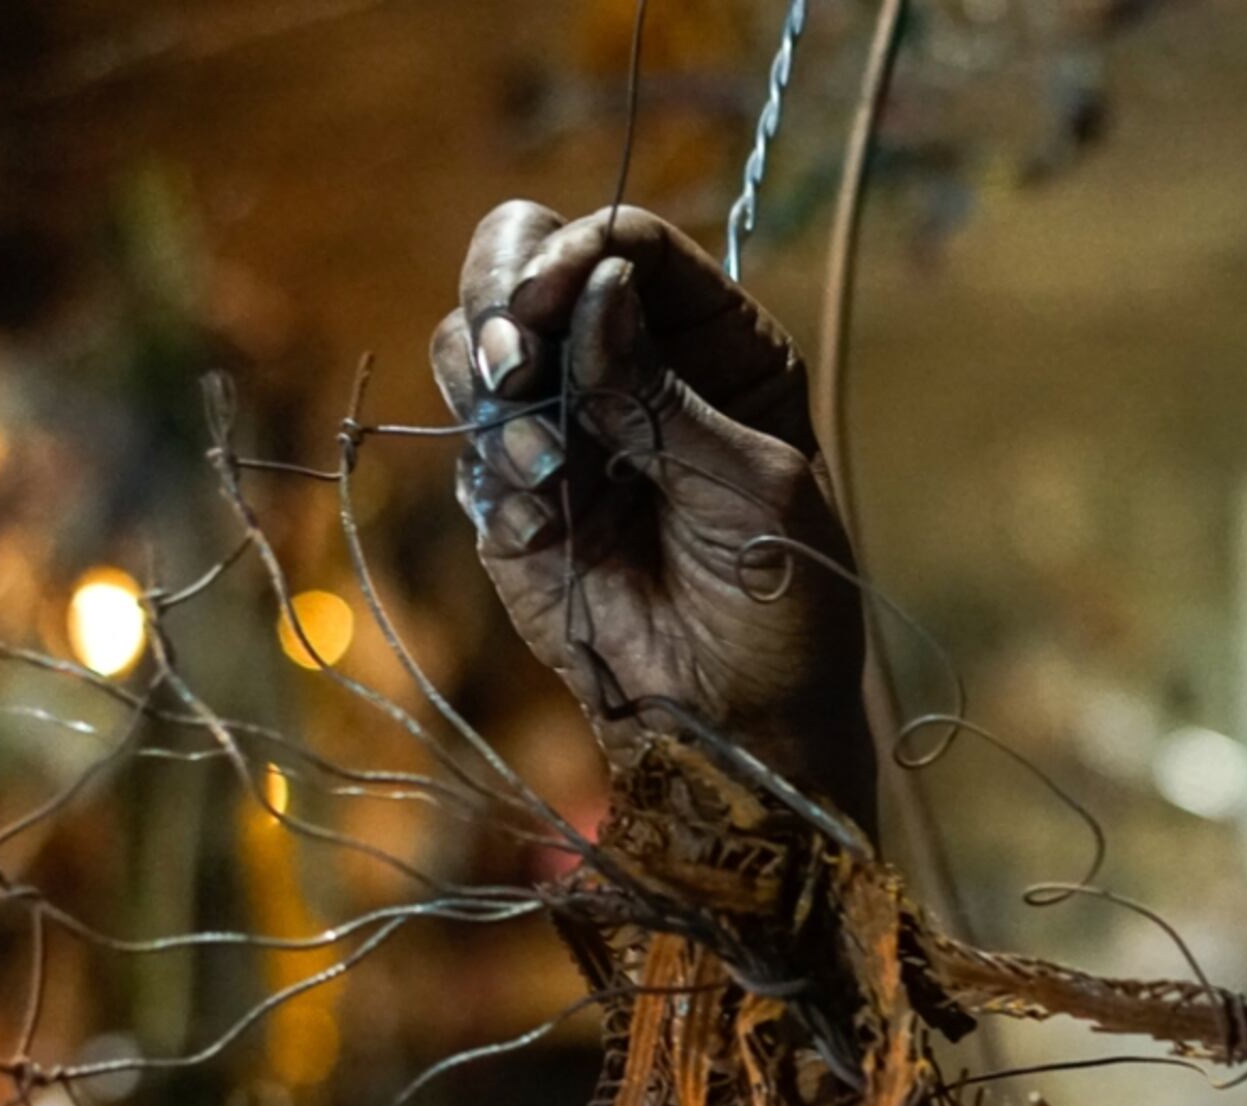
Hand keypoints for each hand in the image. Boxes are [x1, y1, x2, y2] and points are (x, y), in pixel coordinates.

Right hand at [431, 202, 874, 824]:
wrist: (731, 720)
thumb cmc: (780, 602)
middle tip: (514, 360)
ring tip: (546, 470)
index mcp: (715, 342)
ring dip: (493, 390)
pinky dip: (492, 473)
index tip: (551, 300)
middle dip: (504, 296)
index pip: (628, 244)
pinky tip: (542, 526)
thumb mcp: (752, 488)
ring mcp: (563, 421)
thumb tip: (595, 291)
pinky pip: (465, 441)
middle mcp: (630, 361)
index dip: (577, 251)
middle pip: (526, 260)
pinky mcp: (510, 490)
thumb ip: (663, 393)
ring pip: (475, 340)